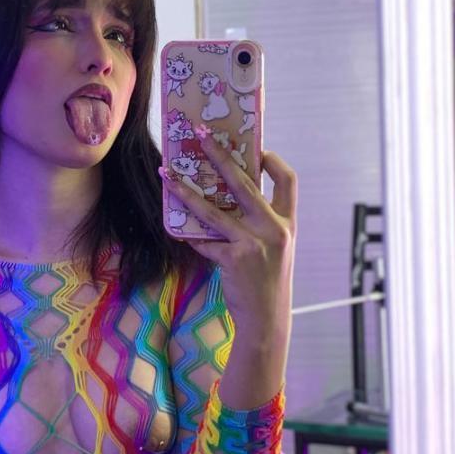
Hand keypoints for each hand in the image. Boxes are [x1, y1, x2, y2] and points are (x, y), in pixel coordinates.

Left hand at [160, 139, 297, 380]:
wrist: (267, 319)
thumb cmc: (268, 281)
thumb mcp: (276, 249)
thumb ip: (262, 223)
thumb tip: (230, 196)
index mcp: (288, 223)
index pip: (288, 181)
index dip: (272, 161)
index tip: (255, 147)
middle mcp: (274, 229)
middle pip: (244, 182)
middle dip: (220, 155)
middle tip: (201, 134)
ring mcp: (253, 244)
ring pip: (213, 209)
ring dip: (186, 189)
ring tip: (166, 172)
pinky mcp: (233, 260)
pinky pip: (203, 241)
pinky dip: (187, 233)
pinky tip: (173, 226)